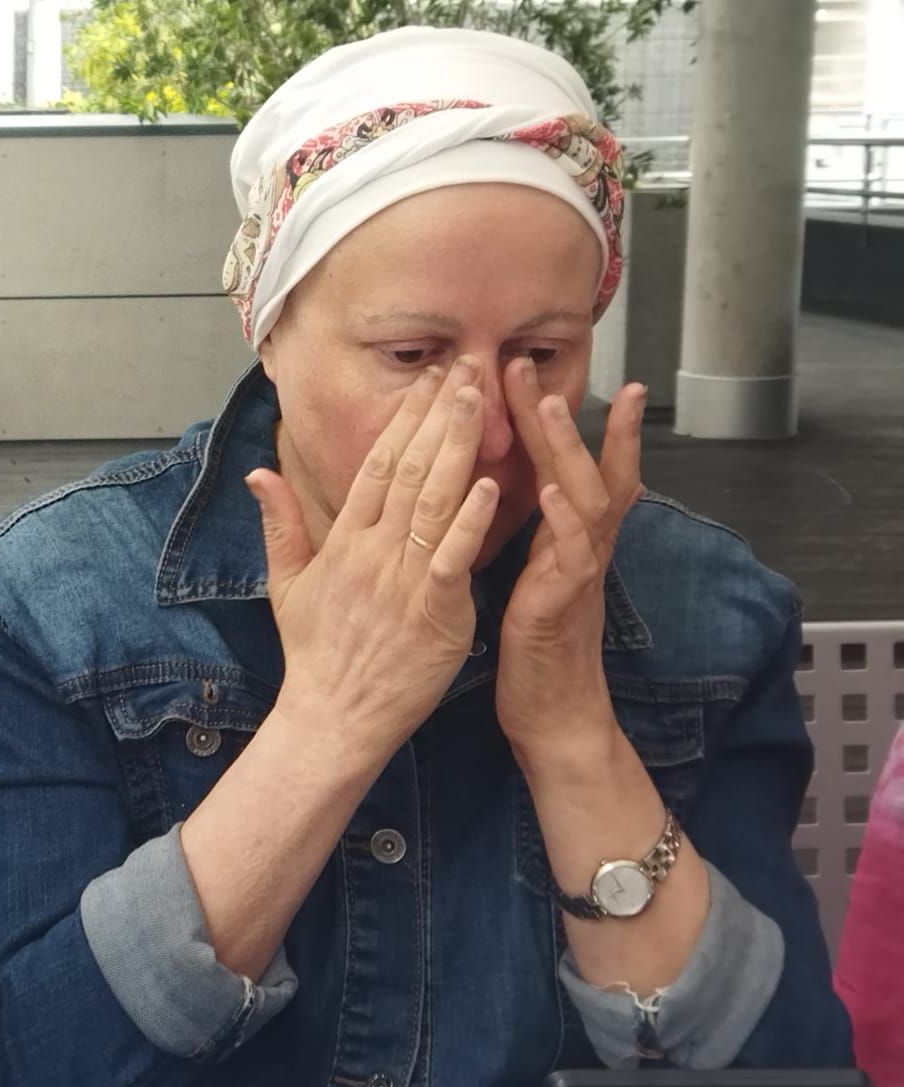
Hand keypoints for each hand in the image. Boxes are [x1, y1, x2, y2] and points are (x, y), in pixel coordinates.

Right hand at [248, 358, 498, 757]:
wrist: (331, 717)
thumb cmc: (315, 655)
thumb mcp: (286, 584)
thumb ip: (279, 523)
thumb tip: (259, 473)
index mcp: (342, 541)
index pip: (376, 464)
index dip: (405, 418)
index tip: (431, 380)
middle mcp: (371, 551)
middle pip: (408, 468)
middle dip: (440, 414)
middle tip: (468, 368)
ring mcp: (402, 579)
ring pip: (432, 501)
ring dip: (458, 448)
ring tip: (480, 403)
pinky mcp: (433, 612)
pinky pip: (452, 558)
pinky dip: (469, 521)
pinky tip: (489, 484)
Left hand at [496, 358, 646, 763]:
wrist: (552, 713)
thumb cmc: (534, 645)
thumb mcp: (529, 575)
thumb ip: (528, 532)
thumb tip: (510, 488)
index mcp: (564, 537)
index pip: (574, 465)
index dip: (569, 419)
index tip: (562, 369)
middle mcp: (580, 546)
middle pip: (579, 465)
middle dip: (557, 413)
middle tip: (531, 363)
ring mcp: (577, 573)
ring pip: (586, 499)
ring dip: (567, 451)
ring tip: (548, 406)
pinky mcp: (563, 605)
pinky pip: (573, 558)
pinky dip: (565, 521)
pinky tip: (553, 492)